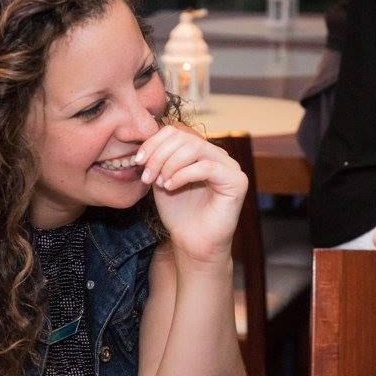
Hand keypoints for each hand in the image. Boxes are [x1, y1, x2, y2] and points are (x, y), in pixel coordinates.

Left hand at [135, 124, 246, 264]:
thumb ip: (159, 157)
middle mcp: (218, 156)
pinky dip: (183, 175)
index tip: (138, 161)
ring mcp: (231, 167)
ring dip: (170, 164)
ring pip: (195, 148)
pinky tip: (170, 187)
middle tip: (147, 176)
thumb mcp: (162, 178)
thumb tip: (146, 136)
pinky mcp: (237, 181)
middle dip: (160, 155)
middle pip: (185, 137)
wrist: (192, 244)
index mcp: (202, 152)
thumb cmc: (179, 214)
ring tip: (159, 183)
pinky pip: (206, 167)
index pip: (177, 131)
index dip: (155, 142)